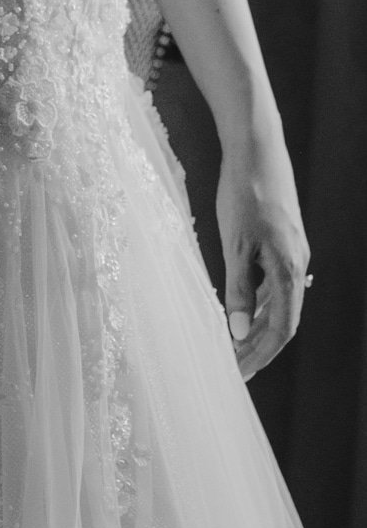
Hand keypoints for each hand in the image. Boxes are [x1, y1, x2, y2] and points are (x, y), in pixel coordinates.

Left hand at [215, 133, 310, 381]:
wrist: (256, 150)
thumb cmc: (244, 195)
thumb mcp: (234, 247)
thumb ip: (237, 291)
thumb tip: (238, 333)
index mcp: (288, 270)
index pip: (281, 329)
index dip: (261, 356)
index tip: (238, 376)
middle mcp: (296, 265)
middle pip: (282, 321)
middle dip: (258, 349)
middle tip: (232, 370)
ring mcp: (291, 254)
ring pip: (278, 304)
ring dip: (256, 329)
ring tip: (231, 349)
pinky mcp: (282, 243)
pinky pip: (273, 286)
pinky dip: (257, 305)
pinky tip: (237, 311)